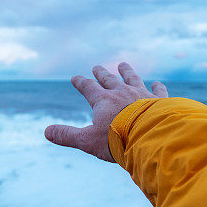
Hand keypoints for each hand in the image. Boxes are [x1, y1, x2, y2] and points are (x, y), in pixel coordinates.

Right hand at [45, 62, 167, 161]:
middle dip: (101, 74)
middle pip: (109, 80)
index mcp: (103, 100)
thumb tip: (46, 132)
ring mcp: (142, 94)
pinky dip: (157, 87)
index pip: (88, 88)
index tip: (75, 78)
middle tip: (96, 67)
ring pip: (133, 79)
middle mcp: (122, 93)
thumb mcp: (88, 140)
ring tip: (123, 65)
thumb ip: (67, 135)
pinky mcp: (159, 101)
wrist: (150, 136)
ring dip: (127, 72)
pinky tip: (157, 83)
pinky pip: (157, 91)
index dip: (81, 83)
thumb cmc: (117, 140)